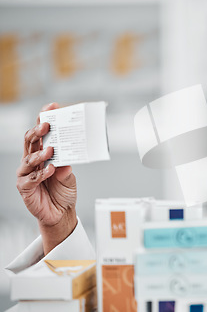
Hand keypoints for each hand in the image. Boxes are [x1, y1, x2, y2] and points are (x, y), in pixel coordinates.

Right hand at [16, 103, 77, 253]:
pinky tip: (50, 169)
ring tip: (51, 149)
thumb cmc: (63, 190)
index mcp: (43, 152)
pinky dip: (41, 173)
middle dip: (38, 130)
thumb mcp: (69, 176)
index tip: (52, 106)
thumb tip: (66, 161)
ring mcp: (27, 173)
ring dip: (40, 153)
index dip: (43, 118)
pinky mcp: (25, 187)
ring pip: (28, 158)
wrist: (61, 212)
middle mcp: (32, 160)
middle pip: (30, 141)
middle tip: (47, 124)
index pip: (41, 132)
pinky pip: (31, 178)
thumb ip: (67, 168)